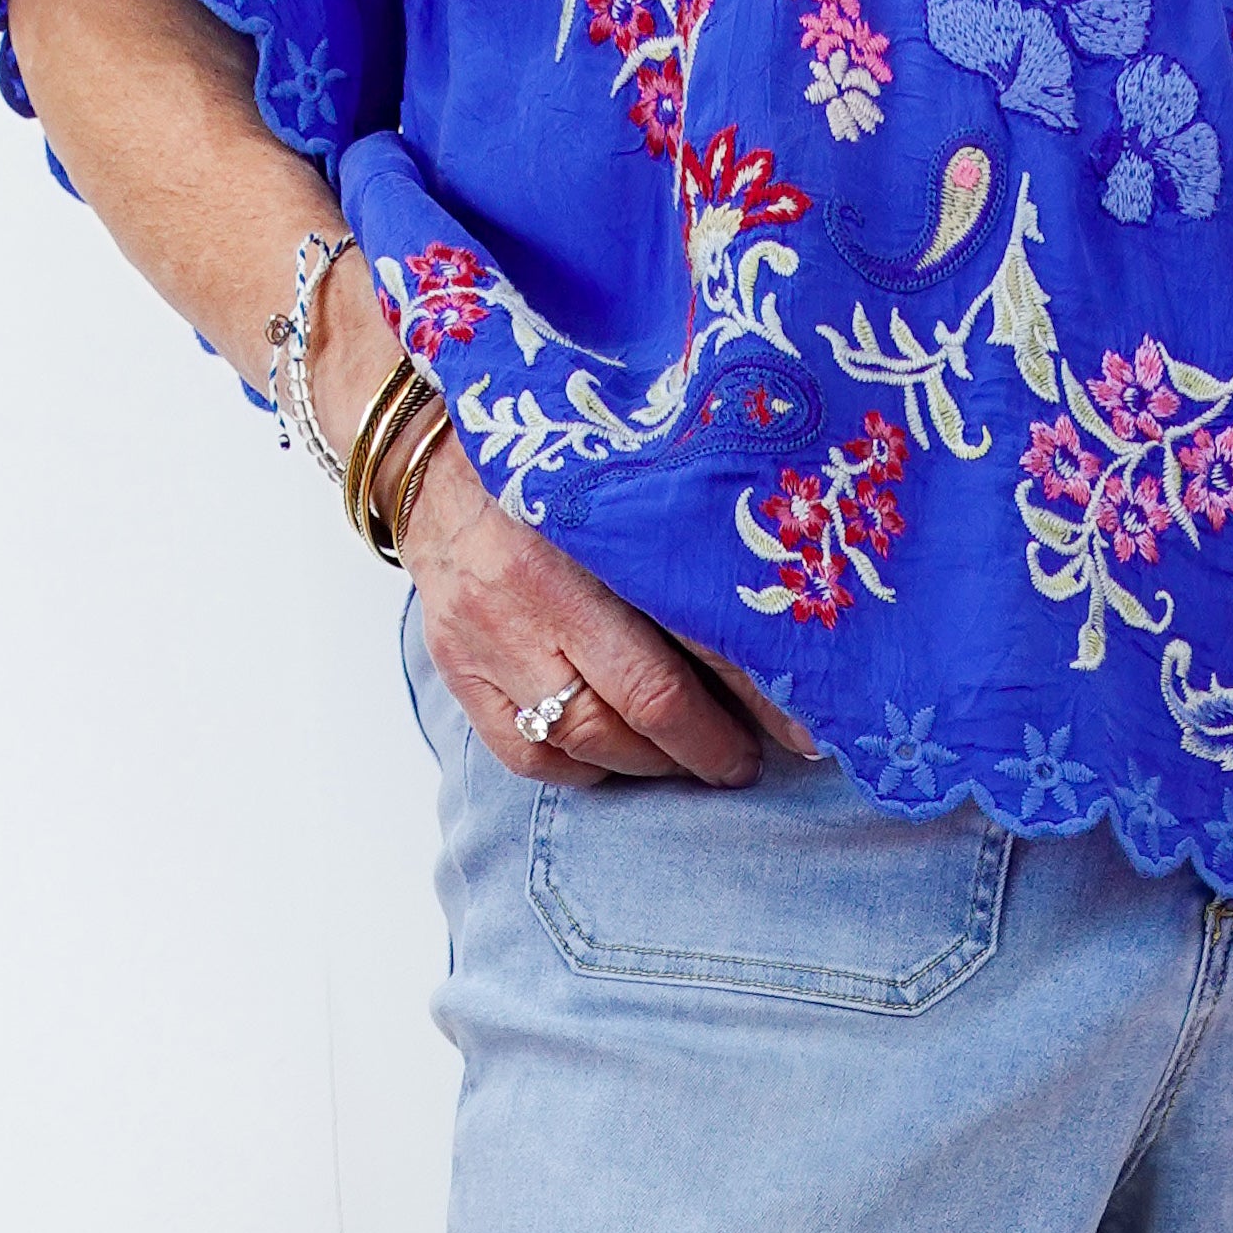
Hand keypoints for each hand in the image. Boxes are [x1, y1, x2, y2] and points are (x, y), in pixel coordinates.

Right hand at [400, 432, 811, 784]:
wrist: (431, 464)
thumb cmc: (549, 477)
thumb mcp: (622, 490)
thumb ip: (684, 553)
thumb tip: (773, 641)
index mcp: (588, 526)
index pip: (691, 628)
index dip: (754, 691)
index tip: (800, 730)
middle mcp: (532, 585)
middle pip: (643, 699)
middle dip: (707, 745)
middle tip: (743, 760)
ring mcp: (486, 634)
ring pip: (588, 737)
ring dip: (653, 763)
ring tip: (687, 759)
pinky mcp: (457, 670)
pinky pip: (529, 755)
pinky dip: (584, 768)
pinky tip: (615, 757)